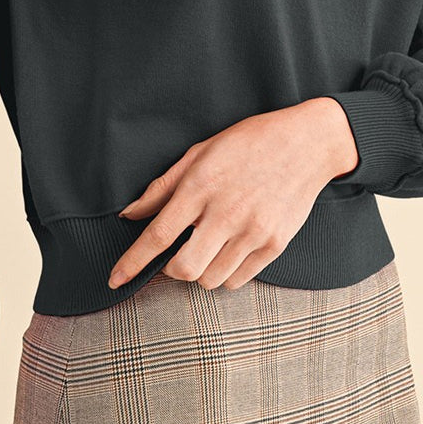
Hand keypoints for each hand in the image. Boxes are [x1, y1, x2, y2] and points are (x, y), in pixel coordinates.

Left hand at [107, 97, 358, 291]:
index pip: (158, 236)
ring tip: (207, 246)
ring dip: (200, 272)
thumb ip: (163, 187)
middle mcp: (226, 213)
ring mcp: (253, 232)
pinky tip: (228, 250)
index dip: (132, 262)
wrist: (308, 143)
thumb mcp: (200, 152)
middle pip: (184, 269)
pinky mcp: (275, 245)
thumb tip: (130, 214)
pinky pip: (238, 280)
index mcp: (201, 187)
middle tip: (175, 255)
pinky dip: (225, 274)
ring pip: (211, 279)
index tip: (114, 280)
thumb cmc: (248, 143)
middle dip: (170, 271)